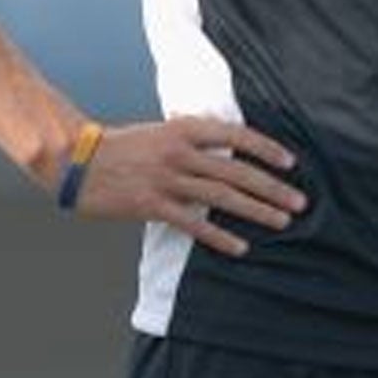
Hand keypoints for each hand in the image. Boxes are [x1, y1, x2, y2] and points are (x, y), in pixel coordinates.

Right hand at [73, 116, 305, 256]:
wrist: (78, 161)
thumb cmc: (120, 146)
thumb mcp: (158, 130)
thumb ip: (190, 134)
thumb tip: (221, 135)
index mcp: (183, 130)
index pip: (235, 135)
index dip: (266, 149)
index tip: (290, 163)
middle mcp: (179, 153)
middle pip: (236, 171)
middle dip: (272, 187)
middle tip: (299, 202)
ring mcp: (166, 180)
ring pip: (222, 197)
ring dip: (256, 210)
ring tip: (281, 221)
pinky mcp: (152, 205)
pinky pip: (194, 224)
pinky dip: (219, 237)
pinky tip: (240, 247)